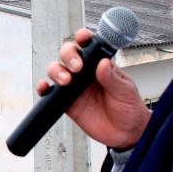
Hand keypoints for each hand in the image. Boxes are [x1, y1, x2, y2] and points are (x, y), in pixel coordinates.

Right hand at [38, 28, 150, 149]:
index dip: (83, 37)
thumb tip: (103, 63)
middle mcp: (85, 72)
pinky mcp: (67, 102)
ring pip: (57, 70)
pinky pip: (51, 93)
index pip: (89, 45)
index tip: (82, 38)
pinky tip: (45, 88)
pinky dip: (43, 88)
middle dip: (69, 55)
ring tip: (66, 81)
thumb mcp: (125, 91)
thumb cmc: (129, 109)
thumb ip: (112, 78)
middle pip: (69, 54)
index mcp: (101, 64)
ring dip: (57, 71)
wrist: (125, 133)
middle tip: (77, 66)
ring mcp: (74, 86)